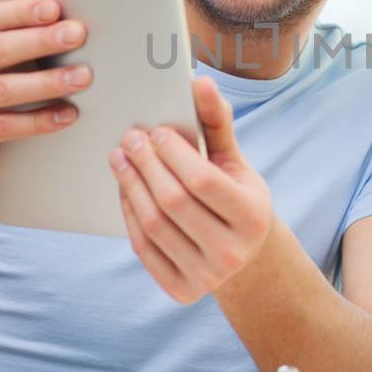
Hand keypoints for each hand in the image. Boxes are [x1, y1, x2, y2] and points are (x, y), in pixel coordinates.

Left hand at [110, 76, 273, 303]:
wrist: (245, 258)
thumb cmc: (236, 197)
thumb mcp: (234, 162)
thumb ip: (216, 123)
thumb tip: (200, 81)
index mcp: (252, 216)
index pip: (202, 180)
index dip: (173, 153)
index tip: (154, 130)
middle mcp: (232, 252)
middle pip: (173, 202)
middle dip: (146, 165)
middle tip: (128, 139)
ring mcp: (206, 276)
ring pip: (154, 225)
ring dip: (130, 186)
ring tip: (119, 159)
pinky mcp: (181, 290)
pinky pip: (144, 248)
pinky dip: (129, 214)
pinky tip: (125, 189)